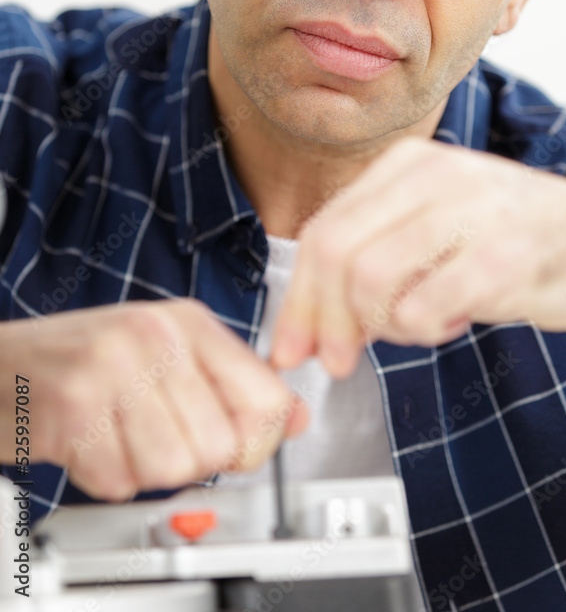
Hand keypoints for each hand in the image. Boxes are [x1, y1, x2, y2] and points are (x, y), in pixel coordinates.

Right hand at [0, 299, 307, 499]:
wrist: (3, 365)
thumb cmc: (85, 359)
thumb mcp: (169, 354)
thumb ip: (236, 385)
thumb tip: (297, 416)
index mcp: (190, 323)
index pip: (268, 399)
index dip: (256, 441)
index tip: (234, 444)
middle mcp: (157, 336)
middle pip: (221, 446)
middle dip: (189, 458)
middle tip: (153, 434)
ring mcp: (114, 367)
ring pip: (174, 468)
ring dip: (144, 469)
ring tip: (119, 434)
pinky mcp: (74, 407)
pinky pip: (120, 480)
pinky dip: (104, 476)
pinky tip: (89, 441)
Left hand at [270, 137, 565, 376]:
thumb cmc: (516, 241)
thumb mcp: (435, 227)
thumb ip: (374, 256)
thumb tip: (308, 322)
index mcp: (408, 164)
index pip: (323, 231)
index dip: (298, 300)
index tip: (291, 348)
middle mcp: (434, 174)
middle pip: (334, 253)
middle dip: (322, 322)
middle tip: (335, 361)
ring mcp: (470, 210)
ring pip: (369, 281)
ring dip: (383, 328)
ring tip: (421, 325)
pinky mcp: (502, 255)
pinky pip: (422, 308)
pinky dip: (426, 331)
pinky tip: (454, 320)